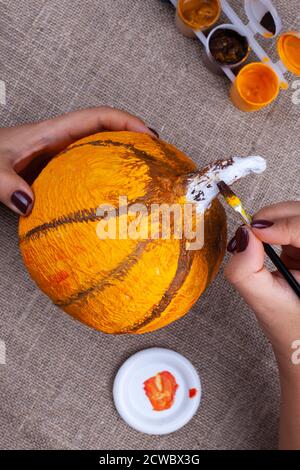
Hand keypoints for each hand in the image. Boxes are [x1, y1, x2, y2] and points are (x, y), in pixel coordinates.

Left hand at [0, 107, 156, 214]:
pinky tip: (111, 201)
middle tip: (158, 158)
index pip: (97, 118)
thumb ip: (6, 184)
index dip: (126, 121)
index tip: (149, 135)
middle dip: (134, 139)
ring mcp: (60, 159)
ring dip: (123, 160)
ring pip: (99, 154)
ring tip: (145, 178)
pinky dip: (104, 181)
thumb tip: (29, 204)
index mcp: (51, 133)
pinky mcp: (56, 175)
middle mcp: (60, 143)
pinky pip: (87, 175)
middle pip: (106, 133)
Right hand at [225, 201, 299, 449]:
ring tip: (264, 244)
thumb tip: (242, 236)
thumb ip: (245, 270)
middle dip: (275, 219)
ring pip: (294, 214)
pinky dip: (275, 228)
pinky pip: (291, 223)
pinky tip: (272, 246)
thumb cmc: (290, 324)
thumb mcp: (264, 300)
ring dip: (275, 223)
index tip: (255, 231)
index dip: (281, 225)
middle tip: (254, 234)